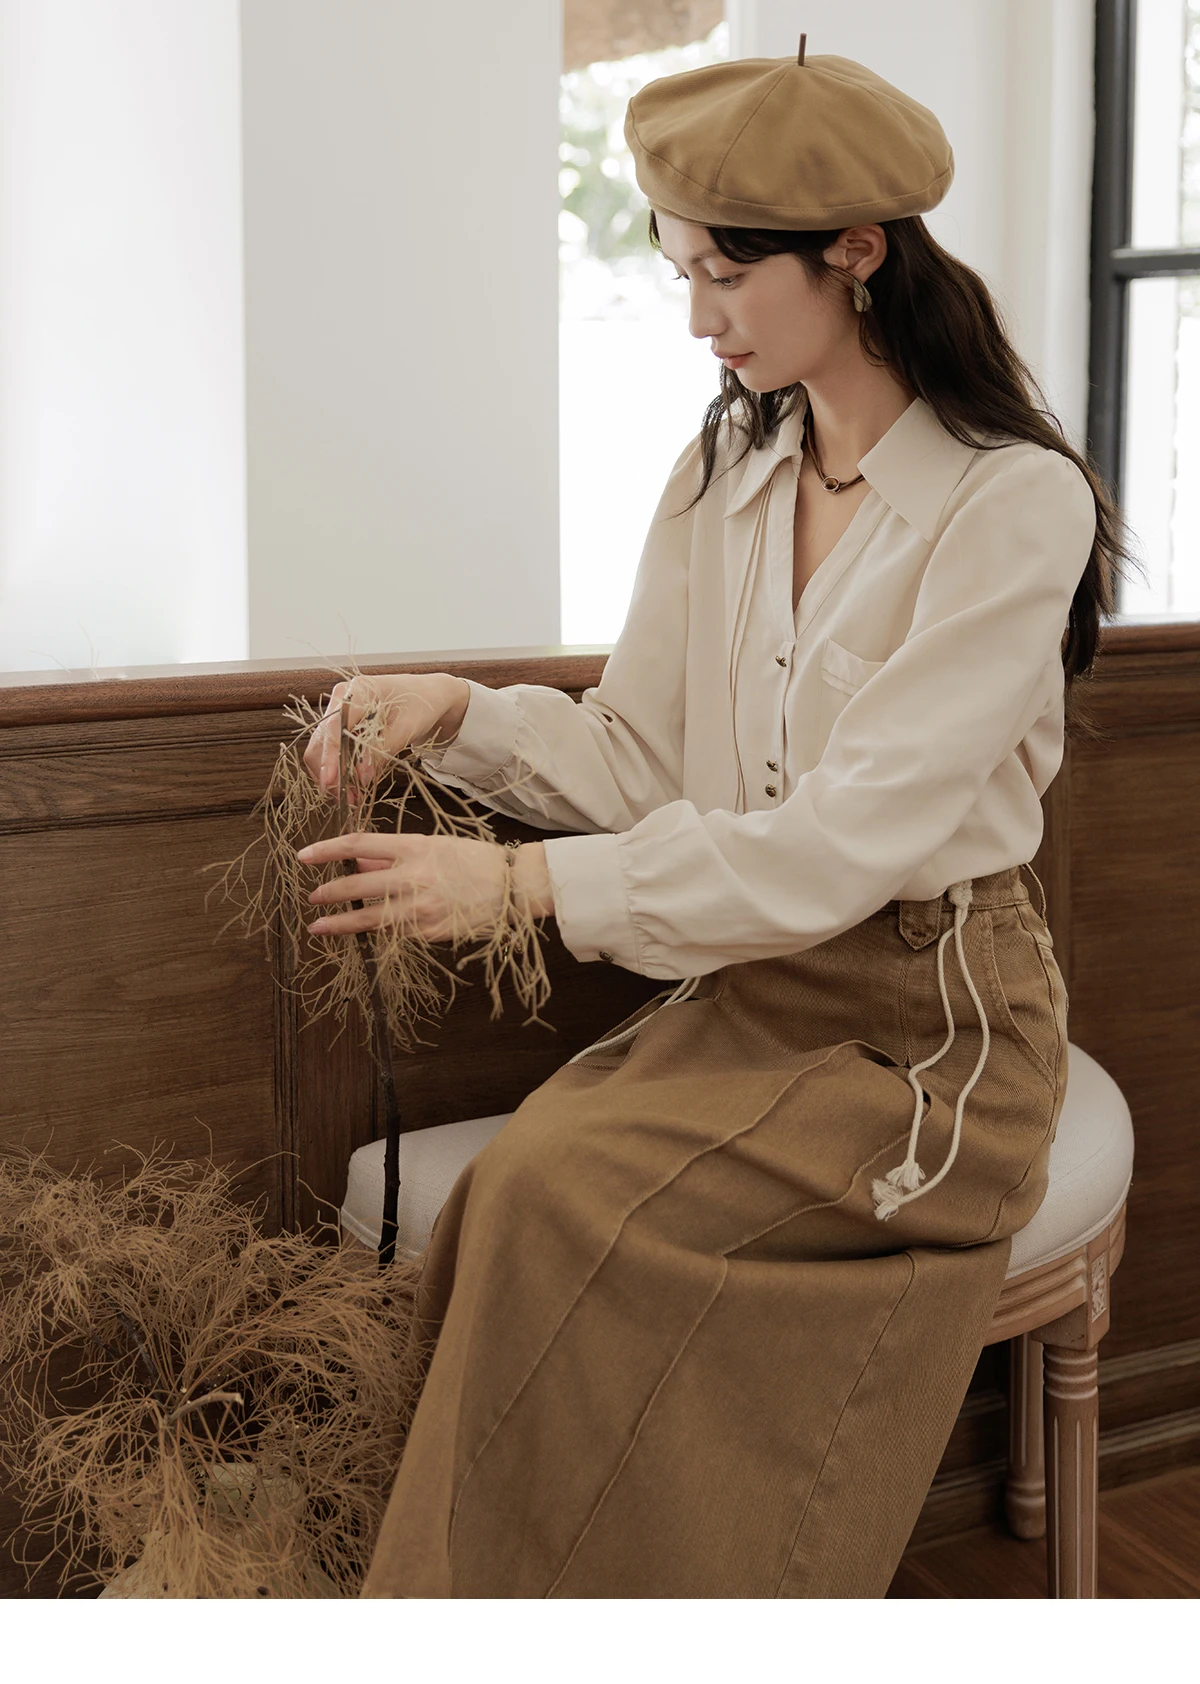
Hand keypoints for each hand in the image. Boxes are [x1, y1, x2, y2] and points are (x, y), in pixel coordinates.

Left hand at [298, 834, 554, 940]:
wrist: (513, 888)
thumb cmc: (475, 861)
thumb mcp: (435, 846)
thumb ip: (394, 854)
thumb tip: (359, 860)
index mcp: (415, 848)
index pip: (358, 845)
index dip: (327, 850)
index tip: (304, 856)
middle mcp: (414, 878)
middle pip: (357, 886)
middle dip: (329, 893)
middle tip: (313, 897)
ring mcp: (420, 909)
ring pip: (369, 918)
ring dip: (340, 923)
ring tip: (319, 926)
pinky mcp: (428, 933)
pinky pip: (394, 933)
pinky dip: (378, 931)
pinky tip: (367, 932)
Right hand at [302, 673, 469, 798]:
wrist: (427, 694)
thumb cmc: (421, 704)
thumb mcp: (407, 728)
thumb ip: (382, 751)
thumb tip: (362, 777)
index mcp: (356, 691)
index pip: (333, 727)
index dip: (330, 757)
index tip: (331, 782)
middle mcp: (340, 699)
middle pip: (321, 741)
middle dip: (329, 772)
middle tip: (347, 799)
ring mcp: (338, 712)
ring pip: (321, 749)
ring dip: (333, 775)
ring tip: (352, 797)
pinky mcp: (340, 726)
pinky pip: (332, 751)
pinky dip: (339, 769)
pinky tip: (352, 784)